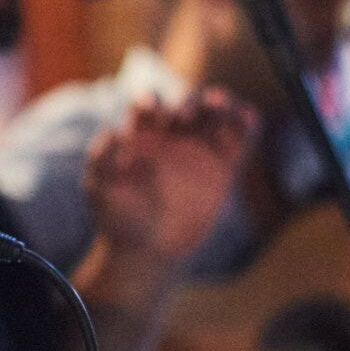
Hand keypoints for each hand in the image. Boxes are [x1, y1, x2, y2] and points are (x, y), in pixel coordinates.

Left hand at [81, 87, 255, 266]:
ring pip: (215, 114)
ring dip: (219, 101)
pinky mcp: (222, 167)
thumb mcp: (101, 189)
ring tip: (219, 103)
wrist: (146, 249)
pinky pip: (239, 139)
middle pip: (185, 102)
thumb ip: (102, 160)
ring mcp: (199, 149)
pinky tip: (249, 117)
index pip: (148, 105)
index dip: (150, 103)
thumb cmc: (118, 217)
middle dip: (186, 102)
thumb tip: (114, 134)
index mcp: (141, 134)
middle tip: (184, 118)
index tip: (152, 114)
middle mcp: (172, 135)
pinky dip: (247, 124)